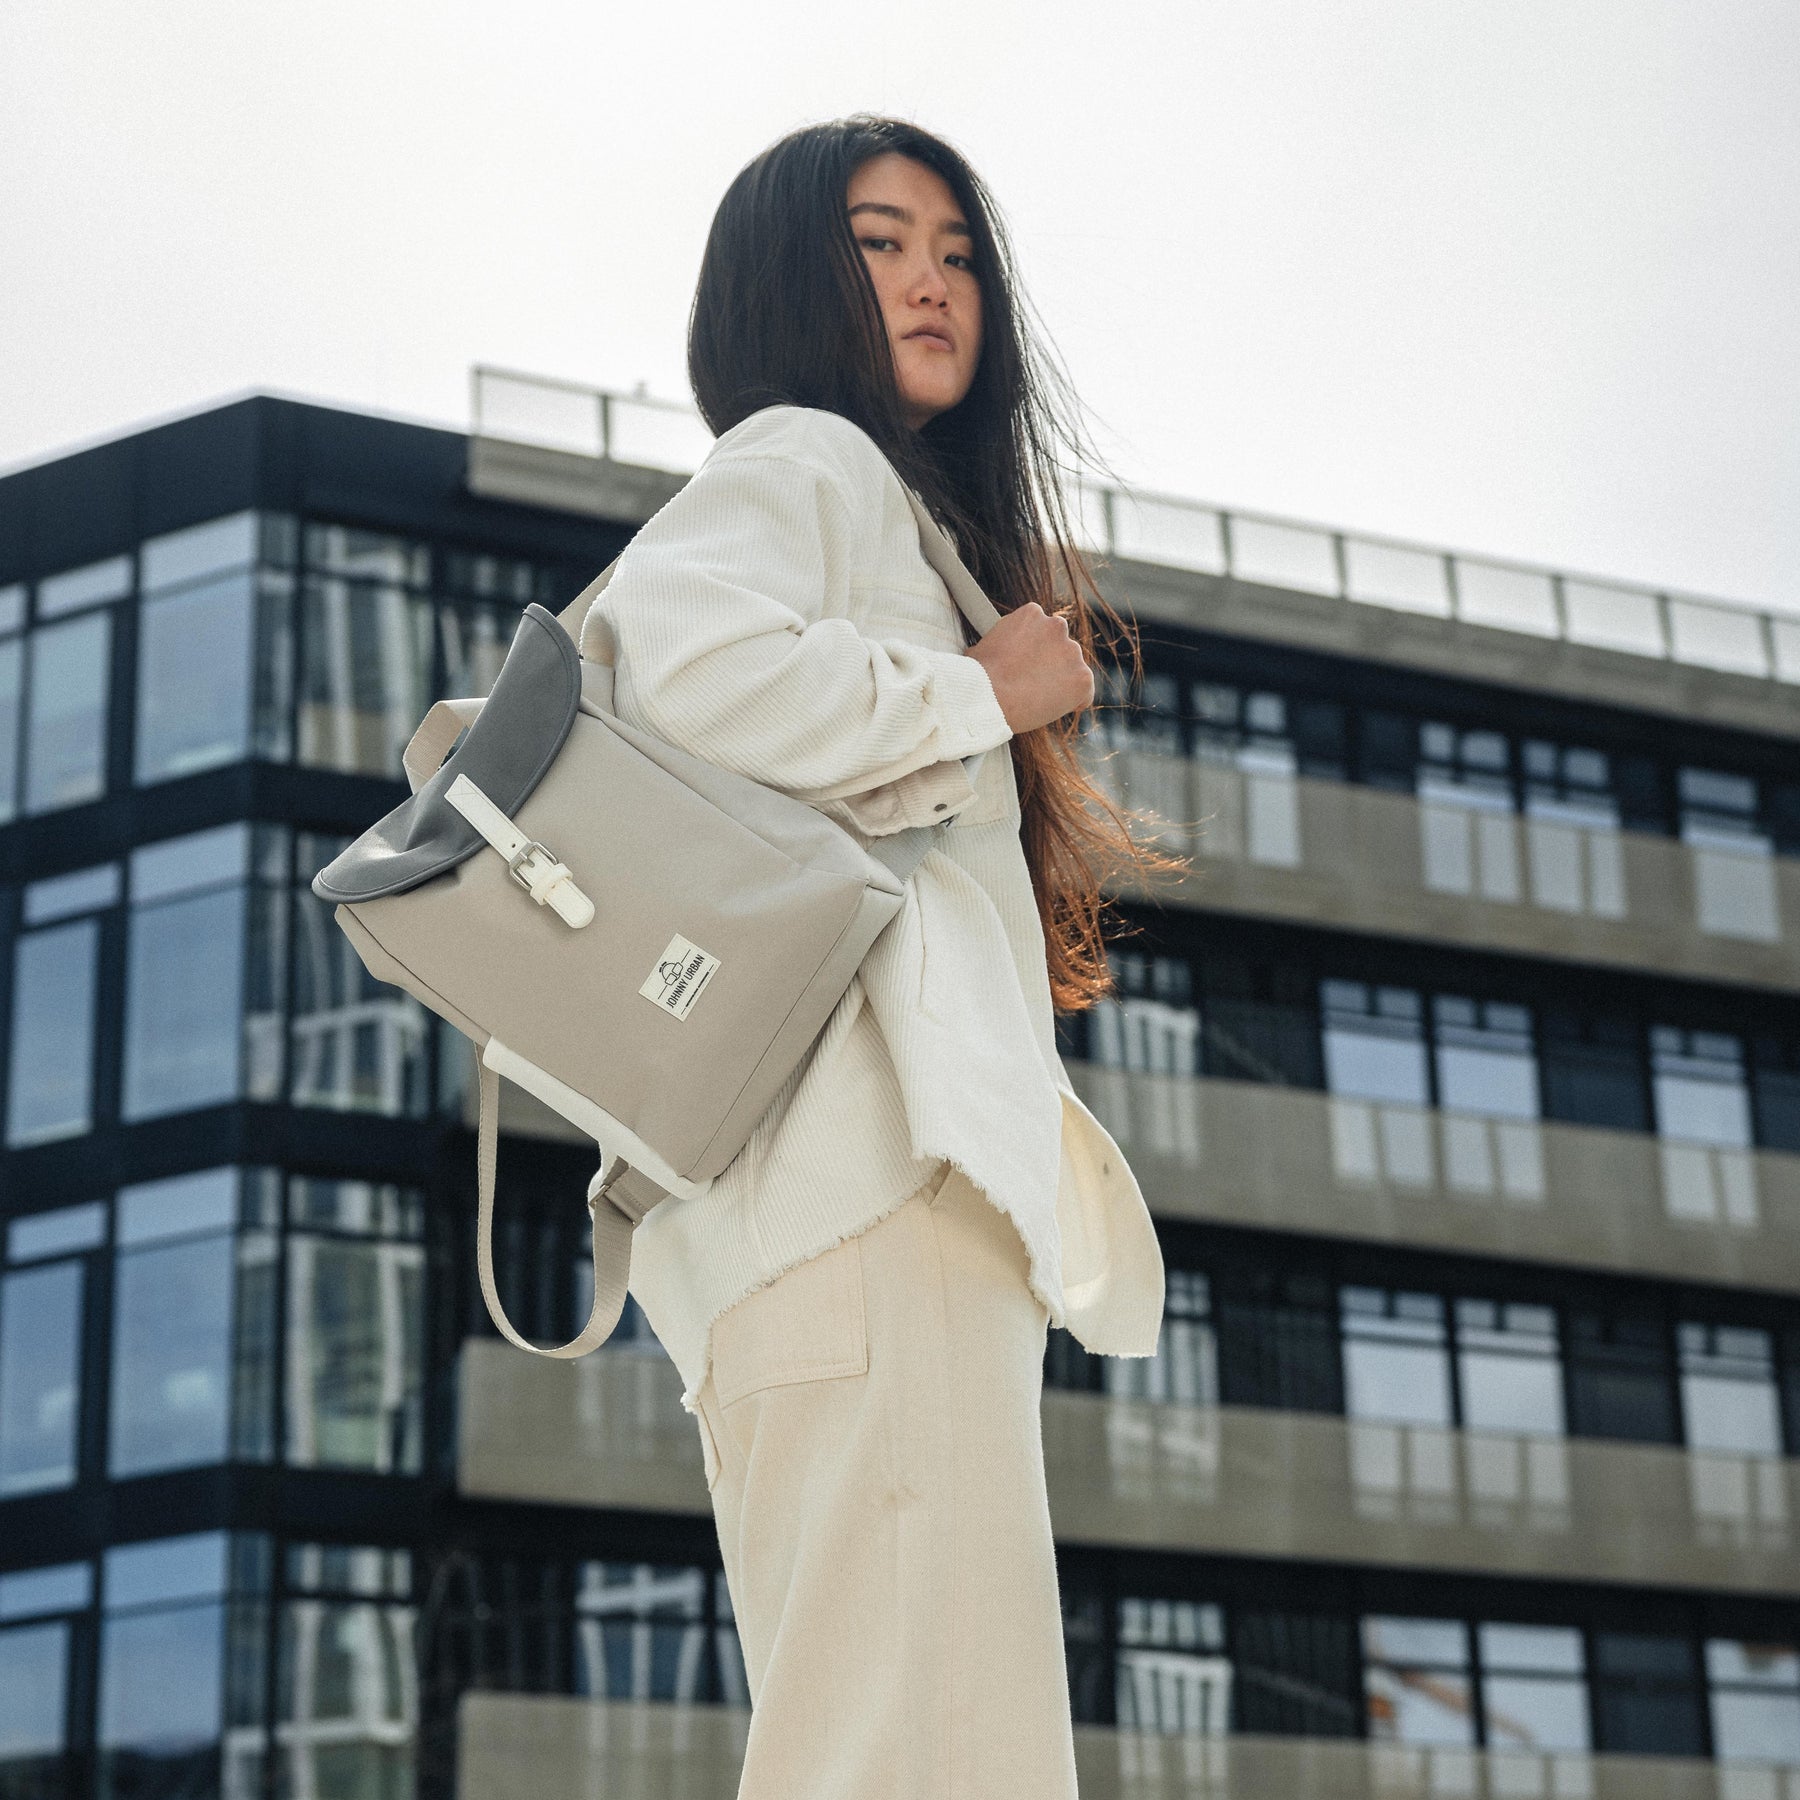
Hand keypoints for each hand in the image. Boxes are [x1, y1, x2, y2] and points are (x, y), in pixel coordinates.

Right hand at [964, 603, 1094, 733]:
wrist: (988, 697)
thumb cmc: (977, 676)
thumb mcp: (983, 646)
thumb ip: (1000, 642)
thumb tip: (993, 651)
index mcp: (1032, 614)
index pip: (1044, 631)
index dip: (1035, 651)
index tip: (1026, 666)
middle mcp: (1057, 626)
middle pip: (1060, 647)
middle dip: (1051, 664)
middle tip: (1032, 684)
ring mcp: (1072, 652)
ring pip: (1073, 669)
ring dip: (1061, 682)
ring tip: (1038, 700)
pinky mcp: (1082, 677)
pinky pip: (1085, 692)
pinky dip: (1075, 702)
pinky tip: (1057, 708)